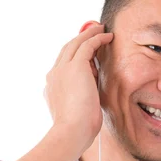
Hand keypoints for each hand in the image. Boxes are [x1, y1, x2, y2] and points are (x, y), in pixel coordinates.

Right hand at [43, 22, 113, 149]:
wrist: (70, 132)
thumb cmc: (77, 131)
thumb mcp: (77, 112)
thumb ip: (81, 100)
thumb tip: (92, 95)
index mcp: (52, 87)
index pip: (63, 65)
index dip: (75, 56)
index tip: (89, 54)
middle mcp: (53, 75)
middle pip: (67, 50)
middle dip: (80, 39)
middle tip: (93, 31)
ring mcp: (62, 69)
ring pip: (76, 44)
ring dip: (89, 34)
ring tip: (101, 28)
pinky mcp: (75, 67)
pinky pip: (87, 45)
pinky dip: (97, 38)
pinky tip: (108, 36)